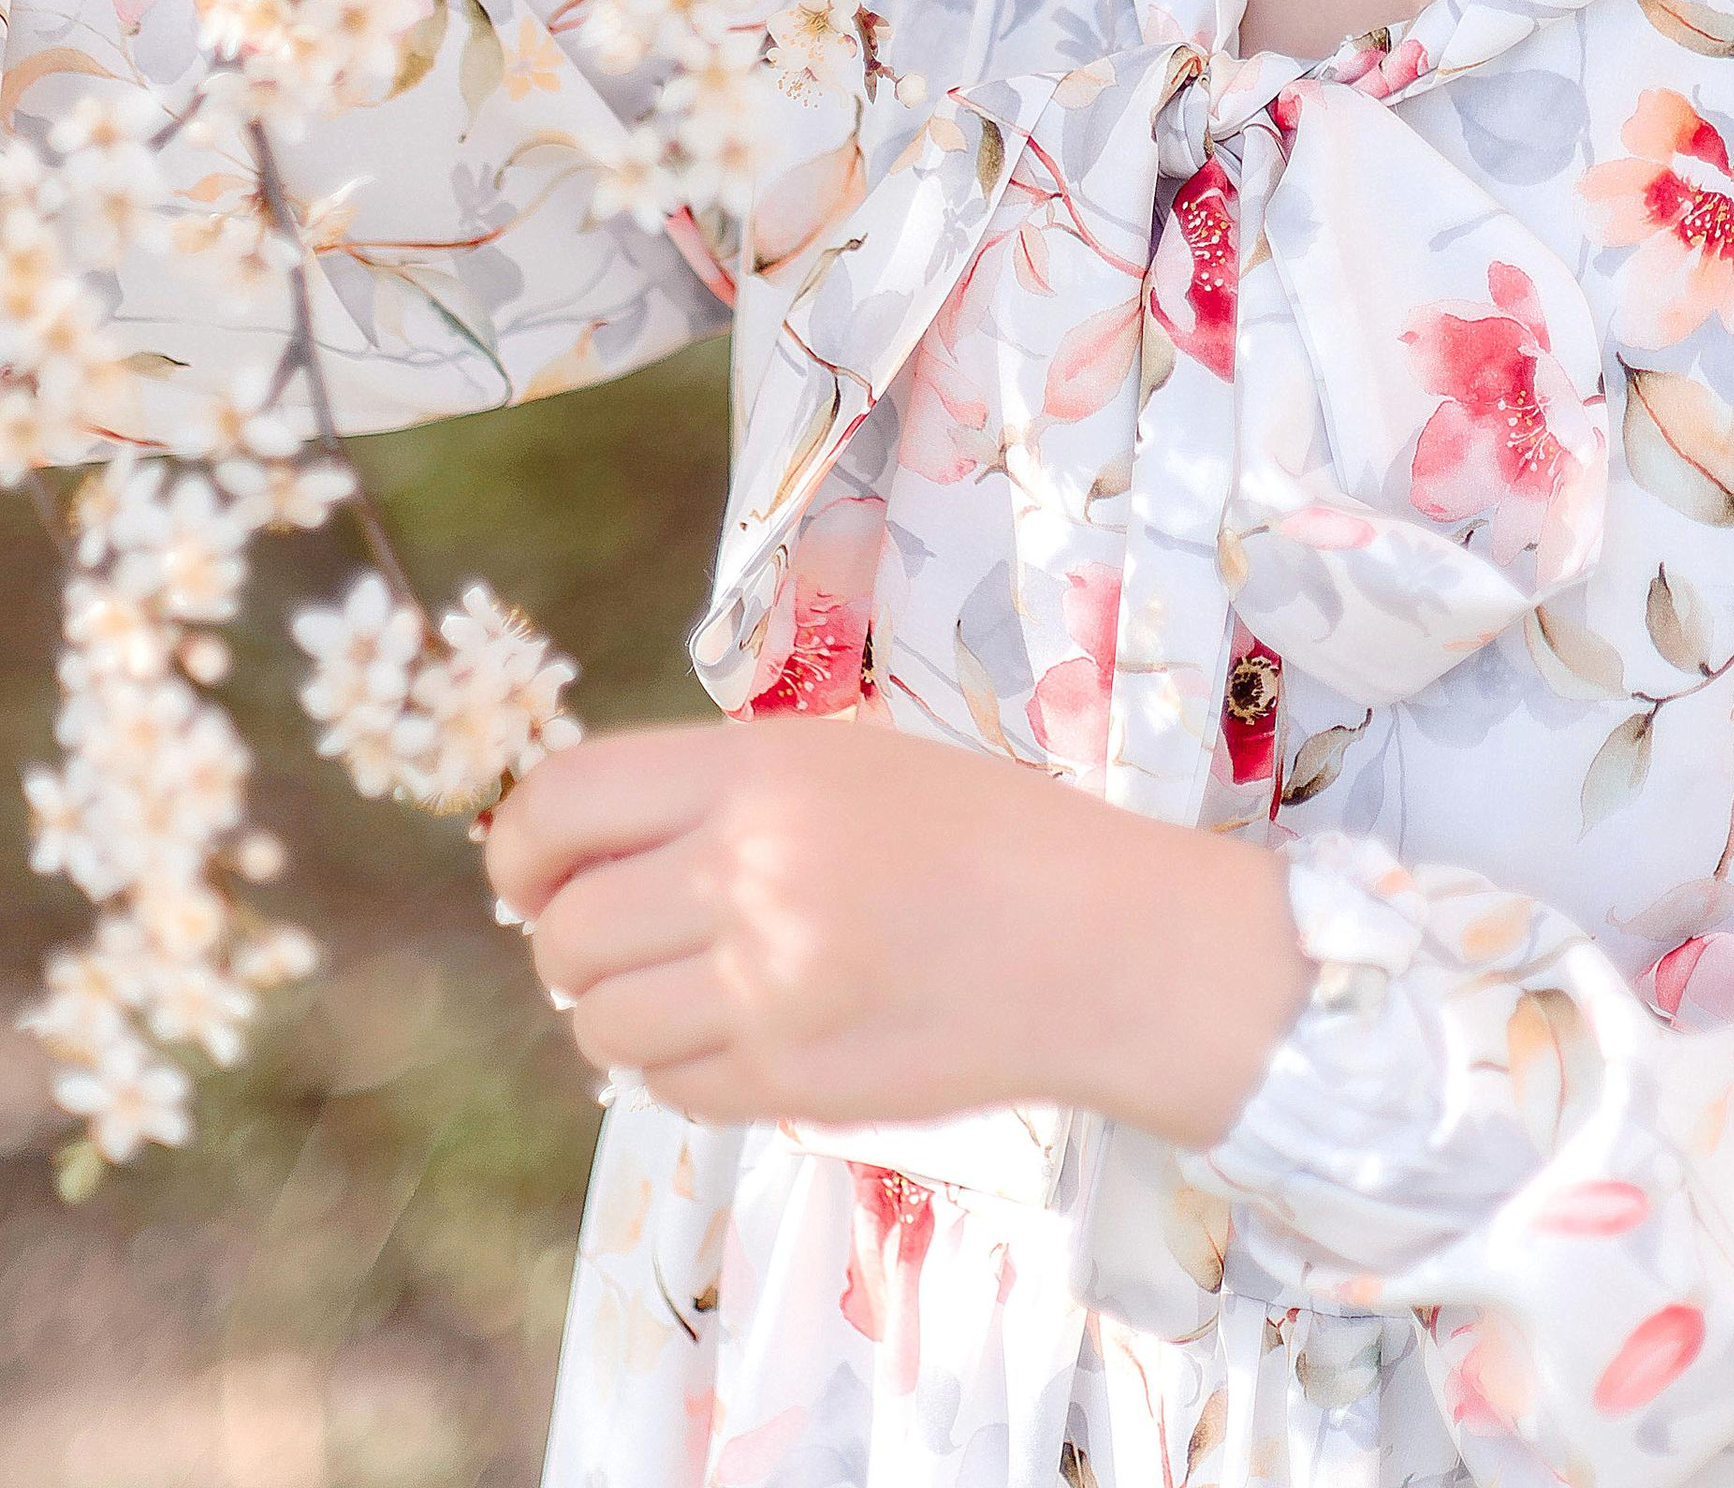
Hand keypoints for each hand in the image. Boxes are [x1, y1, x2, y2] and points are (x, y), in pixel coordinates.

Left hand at [481, 713, 1312, 1146]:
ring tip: (686, 991)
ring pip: (602, 1026)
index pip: (563, 802)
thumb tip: (576, 851)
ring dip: (619, 1015)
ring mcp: (766, 987)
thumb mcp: (847, 762)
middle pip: (565, 933)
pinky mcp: (790, 1083)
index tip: (527, 872)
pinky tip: (743, 1033)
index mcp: (759, 771)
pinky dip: (680, 1069)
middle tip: (619, 941)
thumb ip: (718, 796)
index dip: (517, 845)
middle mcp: (749, 873)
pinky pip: (669, 1089)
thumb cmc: (980, 833)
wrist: (1098, 940)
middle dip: (568, 944)